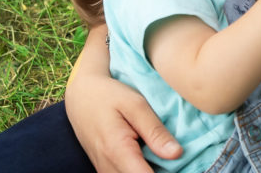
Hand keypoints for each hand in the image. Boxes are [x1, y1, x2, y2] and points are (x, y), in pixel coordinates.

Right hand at [65, 69, 181, 172]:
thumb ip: (155, 131)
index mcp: (118, 151)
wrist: (81, 95)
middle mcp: (108, 167)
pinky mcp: (105, 169)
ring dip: (150, 169)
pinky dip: (140, 168)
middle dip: (161, 170)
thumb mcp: (136, 105)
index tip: (179, 163)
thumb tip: (177, 154)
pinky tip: (150, 155)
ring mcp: (104, 170)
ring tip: (161, 151)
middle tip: (172, 153)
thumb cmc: (109, 95)